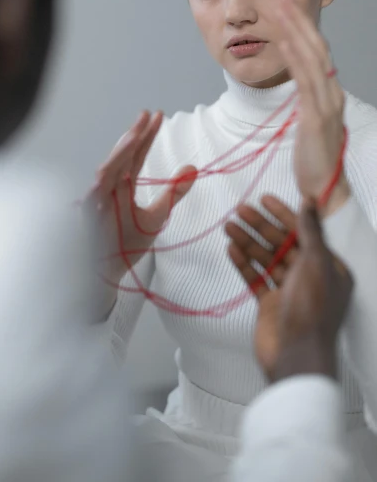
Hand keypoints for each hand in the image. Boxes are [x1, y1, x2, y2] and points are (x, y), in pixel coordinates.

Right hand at [88, 111, 195, 288]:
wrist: (106, 274)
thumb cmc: (124, 245)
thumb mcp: (157, 216)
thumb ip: (173, 192)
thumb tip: (193, 168)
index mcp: (123, 185)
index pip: (135, 155)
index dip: (146, 136)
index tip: (158, 115)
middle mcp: (109, 189)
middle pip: (121, 157)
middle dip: (133, 136)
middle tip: (148, 115)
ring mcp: (97, 202)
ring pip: (105, 172)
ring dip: (119, 154)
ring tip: (134, 135)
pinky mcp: (88, 219)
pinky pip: (91, 201)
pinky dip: (97, 187)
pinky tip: (104, 174)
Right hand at [226, 198, 352, 381]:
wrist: (295, 356)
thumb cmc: (311, 311)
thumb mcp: (315, 264)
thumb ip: (310, 230)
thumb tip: (310, 200)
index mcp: (328, 267)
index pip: (303, 232)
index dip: (283, 213)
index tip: (264, 199)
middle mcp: (310, 277)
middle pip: (281, 243)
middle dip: (260, 226)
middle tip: (239, 210)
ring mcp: (289, 291)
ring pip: (266, 259)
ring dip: (248, 242)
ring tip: (229, 226)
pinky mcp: (271, 305)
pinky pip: (256, 278)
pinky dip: (244, 264)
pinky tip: (231, 250)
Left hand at [276, 0, 349, 215]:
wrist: (323, 190)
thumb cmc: (313, 159)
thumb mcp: (308, 124)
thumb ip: (306, 102)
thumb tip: (300, 86)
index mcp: (328, 94)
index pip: (316, 54)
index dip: (302, 29)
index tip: (285, 8)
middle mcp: (331, 94)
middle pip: (316, 48)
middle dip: (298, 21)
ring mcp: (327, 104)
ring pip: (313, 58)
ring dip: (295, 31)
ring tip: (280, 9)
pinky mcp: (317, 118)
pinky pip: (306, 81)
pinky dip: (297, 59)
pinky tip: (286, 41)